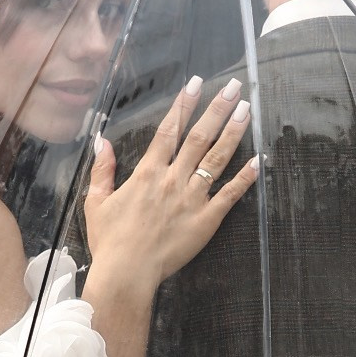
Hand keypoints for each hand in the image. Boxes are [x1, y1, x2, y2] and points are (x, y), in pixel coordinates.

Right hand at [83, 77, 258, 295]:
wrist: (127, 273)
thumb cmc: (110, 241)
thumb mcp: (97, 201)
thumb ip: (102, 169)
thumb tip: (102, 141)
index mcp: (147, 172)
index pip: (169, 130)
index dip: (184, 104)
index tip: (196, 83)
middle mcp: (173, 179)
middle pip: (199, 136)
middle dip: (217, 108)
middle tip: (233, 86)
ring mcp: (192, 198)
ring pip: (217, 158)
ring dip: (233, 131)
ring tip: (246, 109)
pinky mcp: (207, 220)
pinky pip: (230, 195)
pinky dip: (245, 177)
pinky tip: (259, 160)